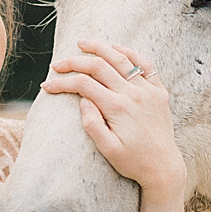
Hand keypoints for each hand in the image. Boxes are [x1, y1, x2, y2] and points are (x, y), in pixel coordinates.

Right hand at [40, 40, 186, 207]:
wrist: (163, 168)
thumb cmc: (133, 162)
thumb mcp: (108, 150)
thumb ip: (92, 125)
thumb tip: (83, 101)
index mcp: (118, 108)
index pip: (84, 85)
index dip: (62, 83)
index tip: (47, 86)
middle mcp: (134, 95)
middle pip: (99, 66)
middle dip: (74, 62)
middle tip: (57, 64)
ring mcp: (149, 91)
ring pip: (121, 59)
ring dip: (100, 48)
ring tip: (82, 43)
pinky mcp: (159, 92)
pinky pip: (145, 65)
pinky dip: (129, 53)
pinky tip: (116, 48)